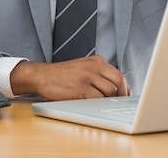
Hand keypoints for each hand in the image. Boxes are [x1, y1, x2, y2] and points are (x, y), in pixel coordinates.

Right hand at [10, 55, 130, 99]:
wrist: (42, 75)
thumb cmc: (63, 75)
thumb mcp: (84, 68)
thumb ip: (99, 75)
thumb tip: (116, 89)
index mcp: (97, 61)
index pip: (119, 74)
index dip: (125, 88)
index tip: (126, 97)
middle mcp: (94, 66)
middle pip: (119, 81)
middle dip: (122, 95)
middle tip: (119, 104)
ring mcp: (87, 76)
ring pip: (110, 91)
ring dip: (109, 100)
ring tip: (103, 104)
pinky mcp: (80, 87)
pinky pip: (97, 98)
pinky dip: (98, 104)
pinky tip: (93, 105)